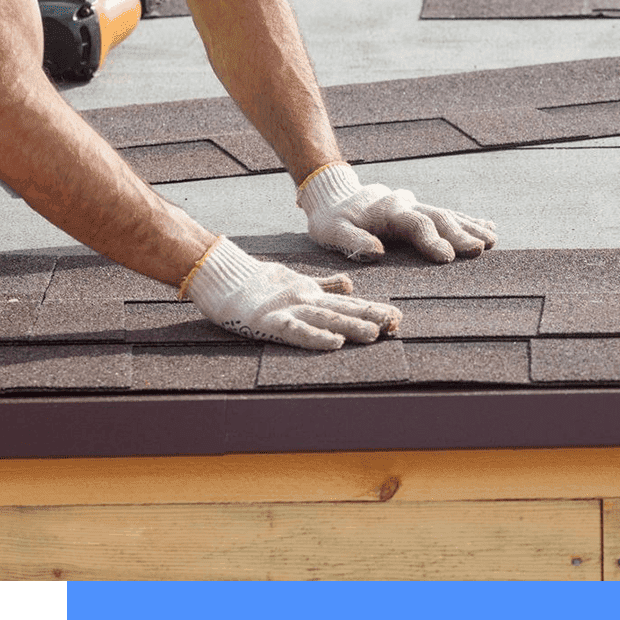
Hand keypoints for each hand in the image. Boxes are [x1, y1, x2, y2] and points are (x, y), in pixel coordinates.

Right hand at [185, 236, 401, 349]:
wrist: (223, 276)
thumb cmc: (257, 283)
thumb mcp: (297, 281)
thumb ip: (324, 284)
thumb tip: (351, 284)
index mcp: (312, 293)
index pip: (348, 302)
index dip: (372, 309)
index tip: (396, 317)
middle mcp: (305, 300)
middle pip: (344, 309)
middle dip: (371, 317)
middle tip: (396, 324)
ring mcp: (288, 310)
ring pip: (326, 317)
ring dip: (352, 325)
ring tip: (375, 333)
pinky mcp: (269, 321)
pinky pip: (297, 331)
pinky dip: (316, 337)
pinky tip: (335, 343)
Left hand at [297, 162, 496, 262]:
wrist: (333, 194)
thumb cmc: (330, 220)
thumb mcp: (332, 231)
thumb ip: (353, 241)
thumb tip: (377, 253)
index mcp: (387, 210)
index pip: (414, 223)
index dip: (431, 240)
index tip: (447, 257)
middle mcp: (405, 203)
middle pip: (437, 217)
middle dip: (459, 233)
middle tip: (479, 249)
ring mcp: (414, 204)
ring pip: (447, 214)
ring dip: (470, 227)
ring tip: (492, 240)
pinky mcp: (418, 209)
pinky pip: (446, 213)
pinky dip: (468, 220)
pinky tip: (488, 227)